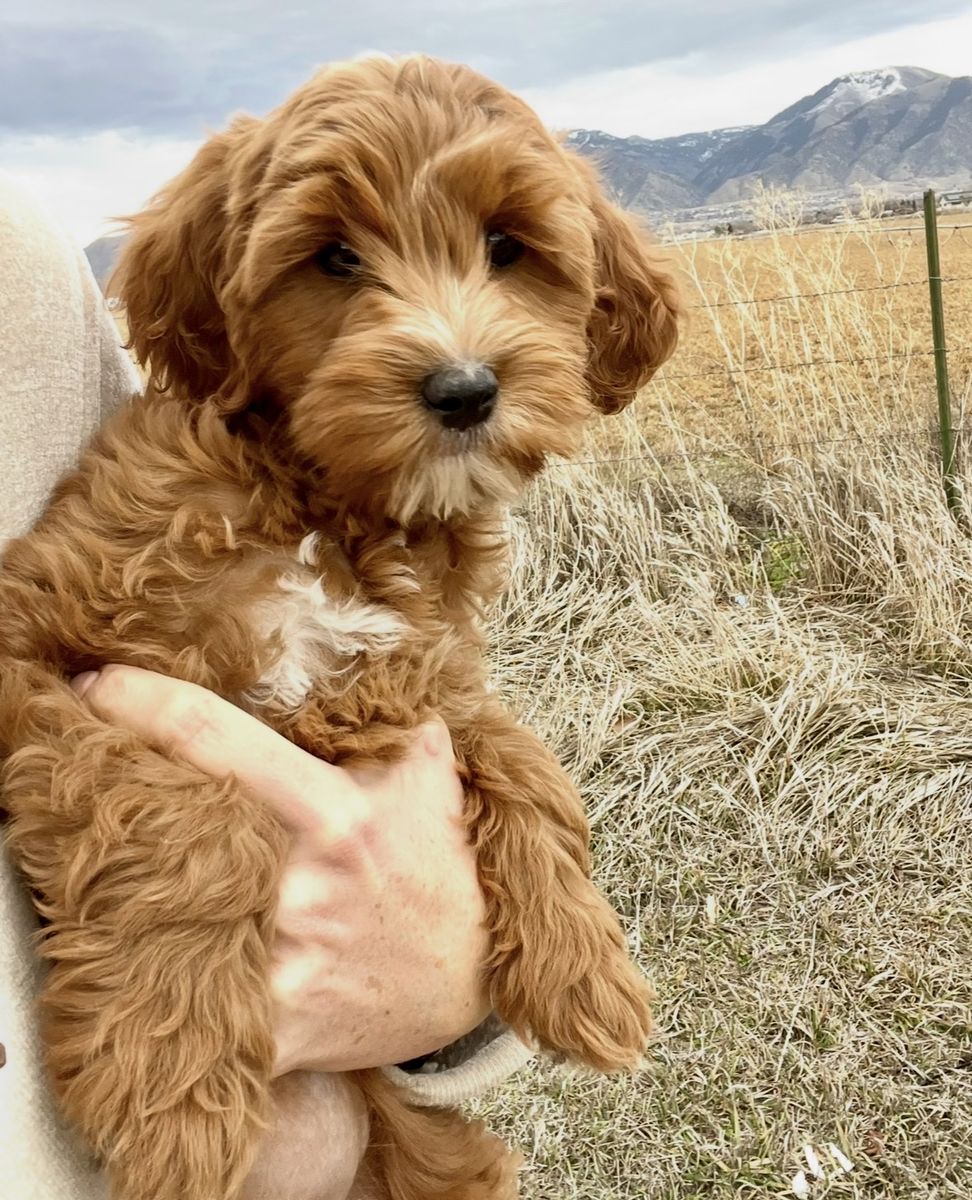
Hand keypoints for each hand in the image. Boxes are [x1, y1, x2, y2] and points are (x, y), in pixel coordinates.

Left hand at [71, 665, 490, 1074]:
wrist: (469, 978)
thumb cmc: (439, 870)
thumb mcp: (428, 781)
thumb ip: (387, 717)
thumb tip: (365, 655)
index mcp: (333, 813)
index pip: (210, 736)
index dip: (138, 701)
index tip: (94, 684)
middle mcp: (301, 885)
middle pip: (163, 823)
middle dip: (114, 794)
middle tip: (86, 773)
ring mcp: (286, 962)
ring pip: (158, 918)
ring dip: (118, 887)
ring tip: (101, 858)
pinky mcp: (276, 1026)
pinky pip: (190, 1012)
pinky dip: (153, 987)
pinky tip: (137, 956)